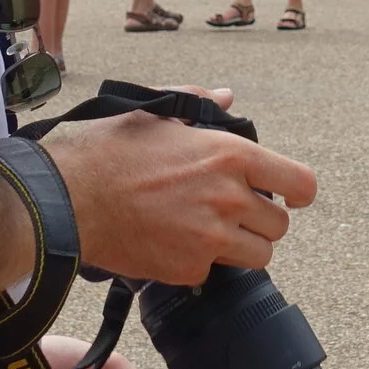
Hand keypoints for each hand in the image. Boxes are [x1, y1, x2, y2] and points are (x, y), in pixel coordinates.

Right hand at [39, 104, 316, 286]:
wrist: (68, 199)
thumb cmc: (108, 151)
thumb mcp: (158, 114)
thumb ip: (200, 104)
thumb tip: (227, 97)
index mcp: (229, 155)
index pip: (300, 182)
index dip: (299, 191)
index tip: (289, 194)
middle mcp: (229, 198)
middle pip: (279, 226)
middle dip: (261, 221)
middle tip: (233, 212)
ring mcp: (211, 239)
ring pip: (258, 256)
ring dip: (240, 247)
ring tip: (209, 231)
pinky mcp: (188, 269)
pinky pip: (213, 272)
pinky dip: (198, 263)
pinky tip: (172, 243)